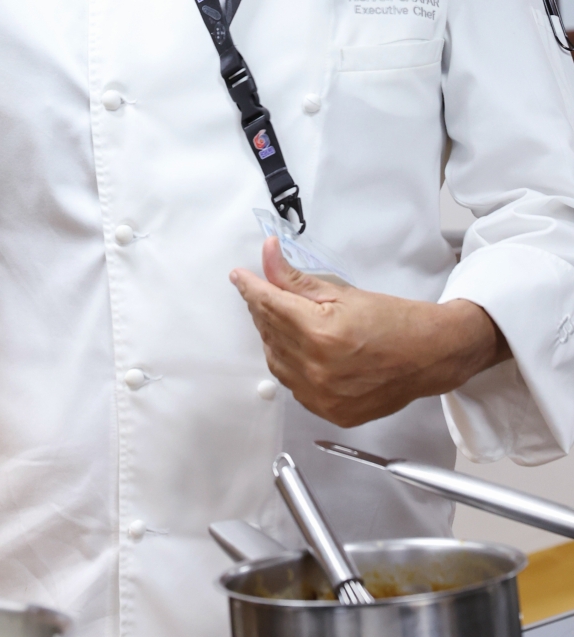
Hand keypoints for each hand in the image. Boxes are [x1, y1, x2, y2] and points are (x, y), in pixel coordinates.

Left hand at [231, 237, 508, 426]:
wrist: (428, 356)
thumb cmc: (392, 320)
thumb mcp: (341, 292)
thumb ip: (296, 278)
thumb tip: (268, 254)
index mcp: (319, 334)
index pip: (269, 305)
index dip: (250, 287)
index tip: (239, 276)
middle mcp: (316, 369)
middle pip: (269, 332)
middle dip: (263, 308)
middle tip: (264, 291)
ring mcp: (322, 397)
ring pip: (276, 361)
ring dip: (273, 337)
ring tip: (284, 319)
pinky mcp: (330, 412)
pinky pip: (294, 385)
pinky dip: (290, 364)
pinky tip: (298, 348)